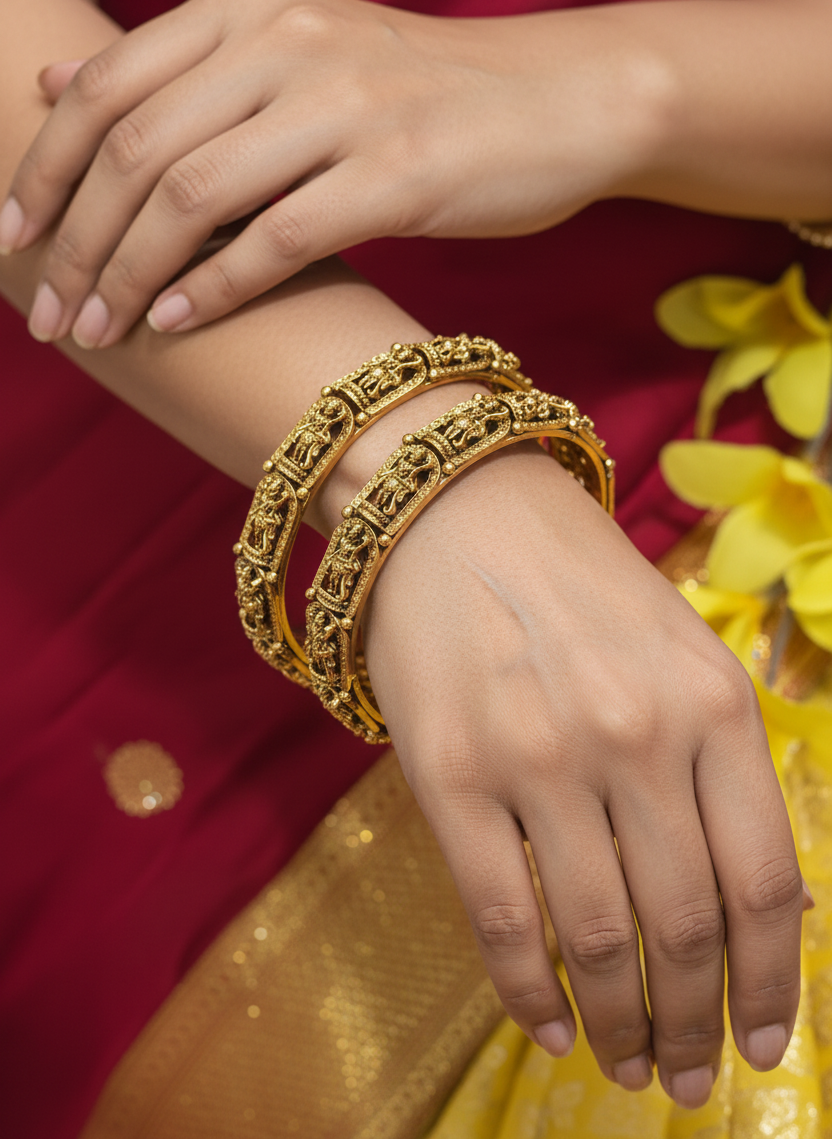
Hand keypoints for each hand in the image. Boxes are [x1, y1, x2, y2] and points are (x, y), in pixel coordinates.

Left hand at [1, 0, 659, 346]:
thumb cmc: (423, 94)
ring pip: (192, 197)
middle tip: (49, 313)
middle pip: (135, 148)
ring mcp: (344, 107)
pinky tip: (176, 325)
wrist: (559, 98)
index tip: (9, 235)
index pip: (108, 86)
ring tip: (95, 333)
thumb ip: (188, 69)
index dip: (43, 166)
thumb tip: (64, 87)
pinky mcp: (398, 175)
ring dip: (128, 276)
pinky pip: (276, 239)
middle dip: (74, 241)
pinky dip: (213, 290)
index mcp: (251, 10)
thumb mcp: (300, 52)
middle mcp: (287, 44)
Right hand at [355, 443, 803, 1107]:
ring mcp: (540, 755)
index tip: (765, 1045)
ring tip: (630, 1067)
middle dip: (696, 1021)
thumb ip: (718, 762)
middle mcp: (638, 734)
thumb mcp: (679, 650)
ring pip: (597, 933)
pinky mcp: (452, 770)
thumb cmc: (576, 582)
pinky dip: (530, 990)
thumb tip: (751, 905)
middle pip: (686, 923)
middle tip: (691, 1077)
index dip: (773, 984)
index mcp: (713, 703)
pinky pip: (500, 914)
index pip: (766, 882)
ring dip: (622, 1021)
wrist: (456, 506)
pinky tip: (550, 1026)